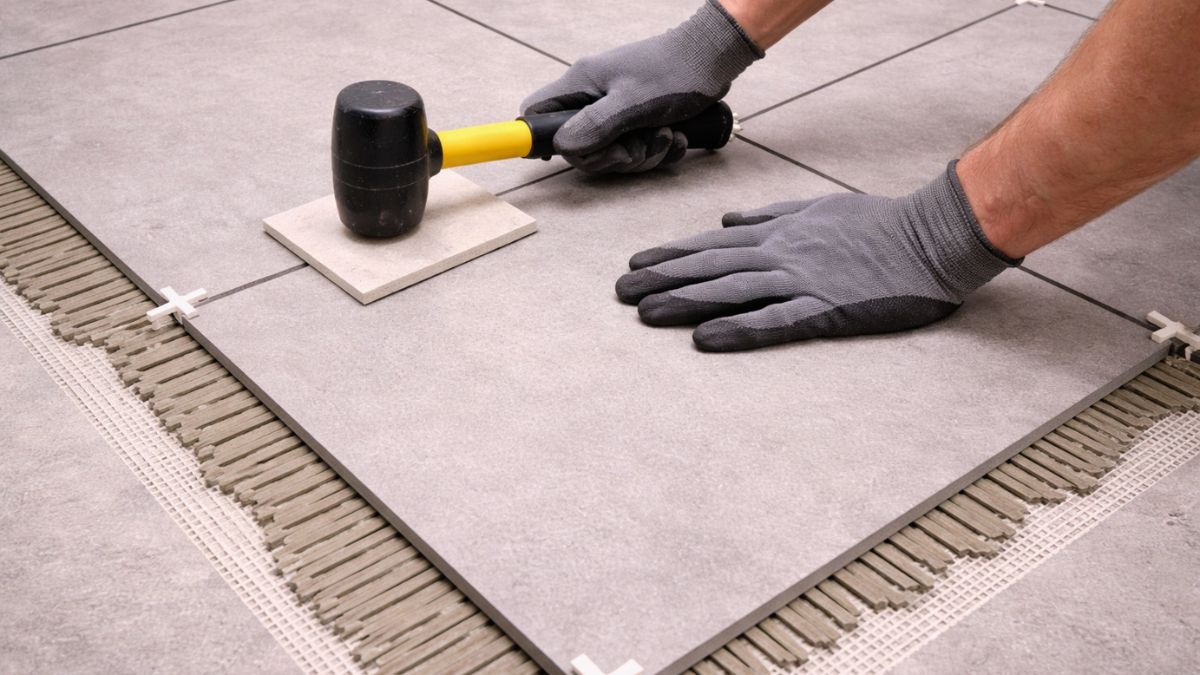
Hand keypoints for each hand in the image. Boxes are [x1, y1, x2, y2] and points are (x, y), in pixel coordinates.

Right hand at [521, 0, 760, 173]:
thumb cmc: (675, 72)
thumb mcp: (633, 103)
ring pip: (612, 151)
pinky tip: (677, 138)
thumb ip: (595, 126)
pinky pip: (637, 148)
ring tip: (666, 136)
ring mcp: (615, 108)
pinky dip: (658, 150)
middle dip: (612, 157)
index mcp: (581, 85)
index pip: (536, 113)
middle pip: (579, 145)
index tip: (569, 154)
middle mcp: (593, 96)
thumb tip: (564, 146)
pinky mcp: (638, 117)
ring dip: (643, 154)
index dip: (542, 139)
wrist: (716, 57)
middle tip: (638, 146)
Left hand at [615, 162, 1019, 350]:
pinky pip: (774, 322)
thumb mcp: (817, 208)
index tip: (636, 263)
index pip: (713, 244)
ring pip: (731, 291)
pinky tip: (704, 339)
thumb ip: (769, 214)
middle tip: (620, 292)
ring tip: (645, 313)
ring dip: (685, 301)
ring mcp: (802, 281)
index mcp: (780, 231)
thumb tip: (726, 217)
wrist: (932, 237)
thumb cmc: (879, 223)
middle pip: (710, 266)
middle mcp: (781, 253)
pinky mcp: (825, 309)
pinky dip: (737, 328)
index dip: (672, 254)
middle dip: (662, 279)